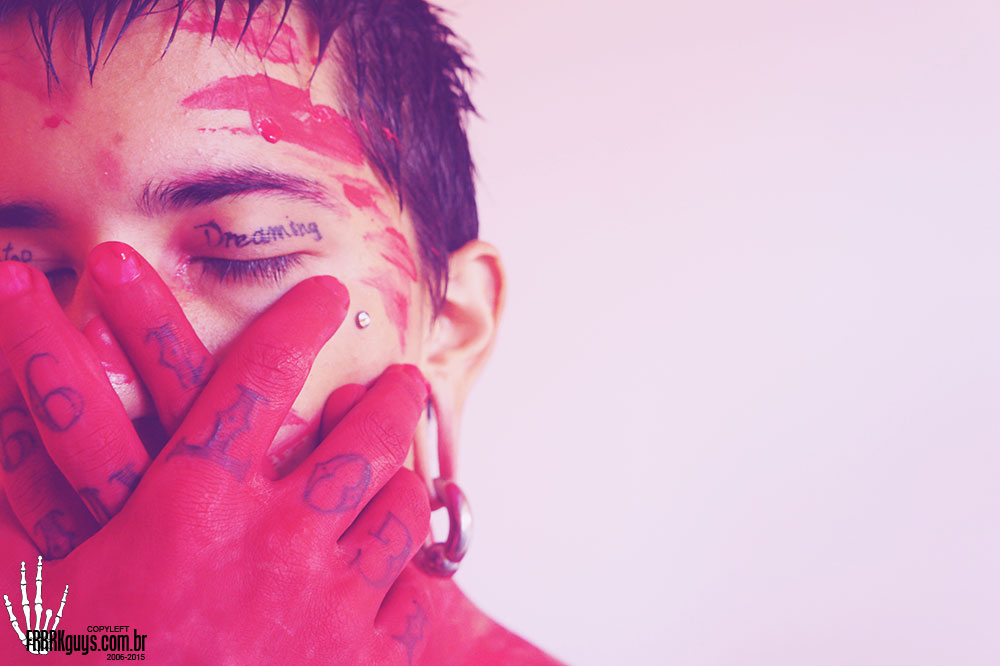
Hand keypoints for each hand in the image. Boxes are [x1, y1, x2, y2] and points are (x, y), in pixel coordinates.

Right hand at [0, 253, 433, 663]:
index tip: (330, 294)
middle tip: (401, 379)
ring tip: (407, 459)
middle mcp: (278, 540)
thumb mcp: (29, 608)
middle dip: (389, 397)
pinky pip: (415, 588)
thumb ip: (23, 520)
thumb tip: (7, 466)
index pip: (258, 380)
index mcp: (192, 509)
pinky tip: (405, 558)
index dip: (297, 323)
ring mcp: (333, 601)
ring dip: (407, 471)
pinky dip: (414, 562)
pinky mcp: (368, 662)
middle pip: (363, 434)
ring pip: (400, 503)